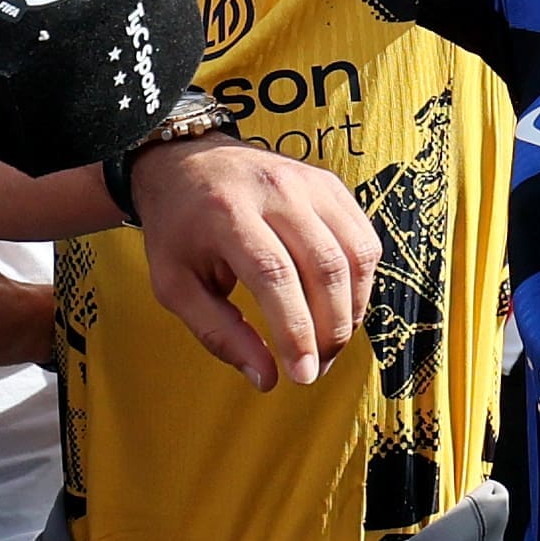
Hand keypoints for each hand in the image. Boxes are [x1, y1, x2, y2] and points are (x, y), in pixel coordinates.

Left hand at [123, 137, 373, 393]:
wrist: (186, 162)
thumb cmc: (178, 229)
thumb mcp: (175, 284)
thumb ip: (218, 332)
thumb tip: (266, 378)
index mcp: (228, 212)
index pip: (275, 276)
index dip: (296, 331)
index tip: (302, 375)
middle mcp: (276, 191)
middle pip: (324, 267)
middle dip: (329, 330)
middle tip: (316, 368)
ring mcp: (309, 183)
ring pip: (354, 255)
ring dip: (351, 311)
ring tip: (329, 343)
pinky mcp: (331, 185)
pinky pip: (364, 240)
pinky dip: (360, 282)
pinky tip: (339, 306)